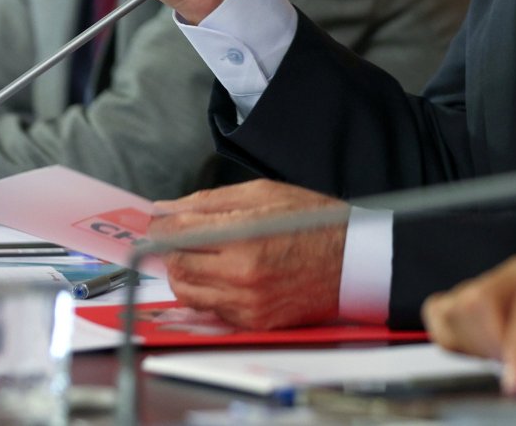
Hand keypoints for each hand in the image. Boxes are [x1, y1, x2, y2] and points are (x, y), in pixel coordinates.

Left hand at [148, 178, 346, 329]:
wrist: (354, 262)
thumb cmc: (315, 222)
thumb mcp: (266, 194)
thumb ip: (211, 200)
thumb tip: (167, 208)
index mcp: (244, 235)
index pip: (178, 232)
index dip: (162, 225)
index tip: (160, 221)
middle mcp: (242, 273)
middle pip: (176, 264)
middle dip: (172, 248)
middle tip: (181, 237)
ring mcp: (247, 302)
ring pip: (187, 292)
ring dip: (184, 272)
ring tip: (201, 256)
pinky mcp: (254, 322)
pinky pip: (211, 310)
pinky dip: (207, 292)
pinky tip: (223, 275)